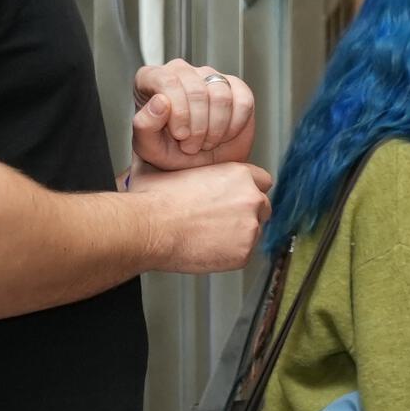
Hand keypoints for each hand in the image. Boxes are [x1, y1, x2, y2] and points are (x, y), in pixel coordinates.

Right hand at [127, 161, 270, 272]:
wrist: (147, 228)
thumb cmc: (153, 200)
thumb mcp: (169, 167)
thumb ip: (184, 164)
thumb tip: (169, 156)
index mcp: (239, 175)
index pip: (262, 180)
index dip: (247, 189)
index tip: (235, 197)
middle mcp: (251, 199)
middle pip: (262, 206)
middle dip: (245, 212)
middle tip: (219, 218)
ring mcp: (251, 227)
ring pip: (253, 231)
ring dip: (237, 233)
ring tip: (206, 234)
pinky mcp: (244, 253)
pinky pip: (242, 253)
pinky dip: (228, 253)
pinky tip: (205, 247)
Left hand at [132, 61, 257, 170]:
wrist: (198, 165)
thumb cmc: (170, 154)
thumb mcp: (148, 147)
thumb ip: (144, 124)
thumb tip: (159, 101)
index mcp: (151, 79)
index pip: (167, 81)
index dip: (178, 111)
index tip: (180, 135)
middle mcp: (181, 72)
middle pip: (196, 91)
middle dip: (198, 126)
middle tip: (192, 146)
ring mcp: (210, 76)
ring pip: (221, 96)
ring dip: (216, 128)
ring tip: (206, 142)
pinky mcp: (236, 87)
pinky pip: (243, 101)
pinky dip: (235, 125)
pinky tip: (224, 134)